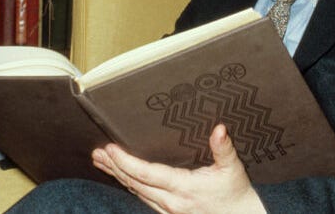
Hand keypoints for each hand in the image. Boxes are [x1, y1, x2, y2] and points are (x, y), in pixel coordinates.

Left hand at [92, 124, 265, 213]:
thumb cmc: (236, 194)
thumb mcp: (233, 168)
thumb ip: (224, 148)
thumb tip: (220, 129)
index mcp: (184, 188)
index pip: (147, 174)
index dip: (126, 161)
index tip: (111, 149)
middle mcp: (171, 201)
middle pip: (135, 182)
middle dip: (114, 166)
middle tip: (98, 152)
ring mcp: (168, 209)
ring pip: (136, 191)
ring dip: (118, 175)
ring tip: (102, 161)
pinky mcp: (169, 212)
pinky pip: (143, 197)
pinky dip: (130, 185)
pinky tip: (122, 177)